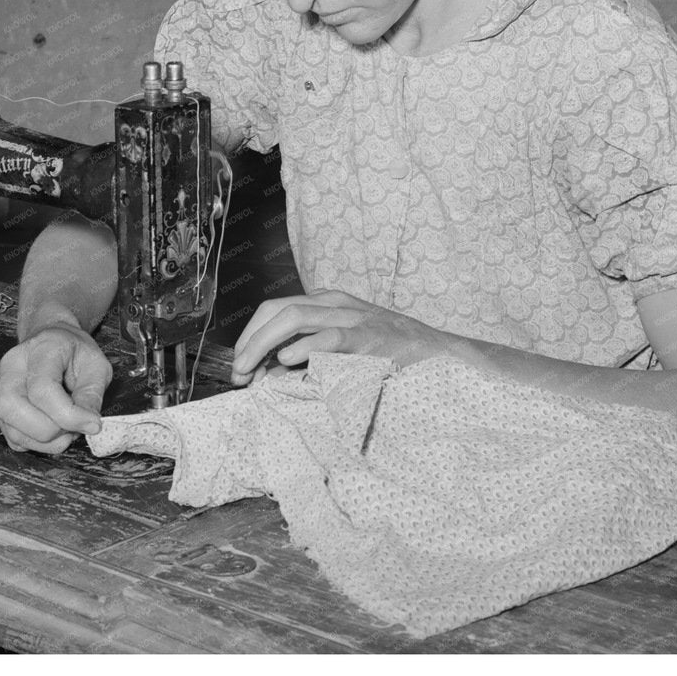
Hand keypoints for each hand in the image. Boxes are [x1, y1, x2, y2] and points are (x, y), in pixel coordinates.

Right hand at [0, 322, 112, 453]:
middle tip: (76, 426)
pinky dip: (39, 444)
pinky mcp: (2, 411)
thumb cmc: (75, 352)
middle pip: (13, 409)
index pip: (42, 389)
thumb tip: (89, 425)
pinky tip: (55, 430)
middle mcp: (12, 368)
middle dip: (51, 430)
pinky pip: (15, 439)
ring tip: (68, 429)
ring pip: (12, 429)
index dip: (69, 415)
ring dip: (47, 441)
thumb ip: (91, 394)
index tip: (93, 424)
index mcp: (39, 349)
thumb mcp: (96, 365)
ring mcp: (1, 389)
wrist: (55, 342)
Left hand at [231, 290, 471, 384]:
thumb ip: (310, 352)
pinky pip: (330, 336)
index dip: (249, 335)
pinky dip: (305, 346)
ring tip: (251, 370)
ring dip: (264, 344)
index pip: (274, 308)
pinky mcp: (369, 337)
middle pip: (277, 310)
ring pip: (295, 317)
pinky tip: (288, 360)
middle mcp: (335, 304)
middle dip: (249, 341)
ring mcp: (353, 318)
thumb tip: (270, 371)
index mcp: (327, 304)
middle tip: (238, 373)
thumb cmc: (389, 355)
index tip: (239, 366)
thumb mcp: (344, 346)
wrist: (439, 354)